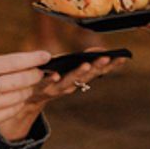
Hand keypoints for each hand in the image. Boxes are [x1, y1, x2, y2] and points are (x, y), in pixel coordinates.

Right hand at [0, 50, 57, 148]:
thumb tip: (26, 63)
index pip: (12, 62)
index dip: (33, 59)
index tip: (46, 56)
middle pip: (19, 81)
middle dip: (35, 75)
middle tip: (41, 72)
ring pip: (18, 97)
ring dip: (28, 90)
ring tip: (28, 84)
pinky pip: (11, 111)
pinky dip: (18, 103)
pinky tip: (16, 98)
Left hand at [8, 54, 122, 138]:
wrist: (26, 98)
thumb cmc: (49, 78)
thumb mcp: (66, 67)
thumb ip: (82, 60)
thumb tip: (98, 49)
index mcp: (78, 79)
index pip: (99, 72)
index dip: (111, 66)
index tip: (123, 58)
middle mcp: (70, 86)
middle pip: (87, 76)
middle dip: (98, 67)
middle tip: (108, 58)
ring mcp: (56, 89)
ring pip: (70, 81)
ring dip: (79, 74)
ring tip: (87, 64)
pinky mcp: (40, 89)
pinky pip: (46, 84)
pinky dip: (51, 80)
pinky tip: (56, 75)